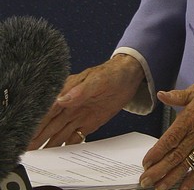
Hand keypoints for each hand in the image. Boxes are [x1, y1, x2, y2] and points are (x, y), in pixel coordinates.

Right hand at [28, 54, 145, 148]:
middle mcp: (69, 105)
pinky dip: (67, 147)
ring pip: (59, 133)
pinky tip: (59, 156)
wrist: (128, 77)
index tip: (28, 133)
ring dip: (50, 145)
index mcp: (67, 92)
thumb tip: (61, 100)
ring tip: (39, 158)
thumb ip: (79, 91)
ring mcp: (78, 115)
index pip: (48, 110)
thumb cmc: (111, 73)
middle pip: (50, 125)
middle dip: (38, 137)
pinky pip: (75, 137)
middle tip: (28, 151)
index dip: (37, 122)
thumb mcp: (96, 80)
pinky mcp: (88, 123)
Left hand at [140, 79, 193, 189]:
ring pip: (186, 165)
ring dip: (171, 178)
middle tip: (145, 181)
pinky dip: (193, 179)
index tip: (146, 163)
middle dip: (158, 171)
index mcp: (190, 118)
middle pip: (174, 156)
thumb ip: (178, 96)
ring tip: (159, 188)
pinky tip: (184, 188)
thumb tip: (163, 95)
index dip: (156, 153)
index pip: (169, 139)